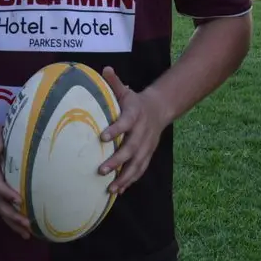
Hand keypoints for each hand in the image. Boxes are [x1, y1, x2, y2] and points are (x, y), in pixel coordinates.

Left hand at [98, 66, 168, 194]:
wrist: (159, 110)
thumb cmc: (135, 102)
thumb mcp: (127, 91)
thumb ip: (115, 83)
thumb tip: (105, 69)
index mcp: (135, 116)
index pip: (125, 123)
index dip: (115, 129)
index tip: (102, 136)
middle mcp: (142, 133)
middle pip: (131, 149)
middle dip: (117, 161)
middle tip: (101, 170)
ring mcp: (146, 147)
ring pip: (136, 165)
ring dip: (124, 178)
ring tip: (110, 189)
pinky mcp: (147, 155)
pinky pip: (139, 170)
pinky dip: (130, 181)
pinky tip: (118, 192)